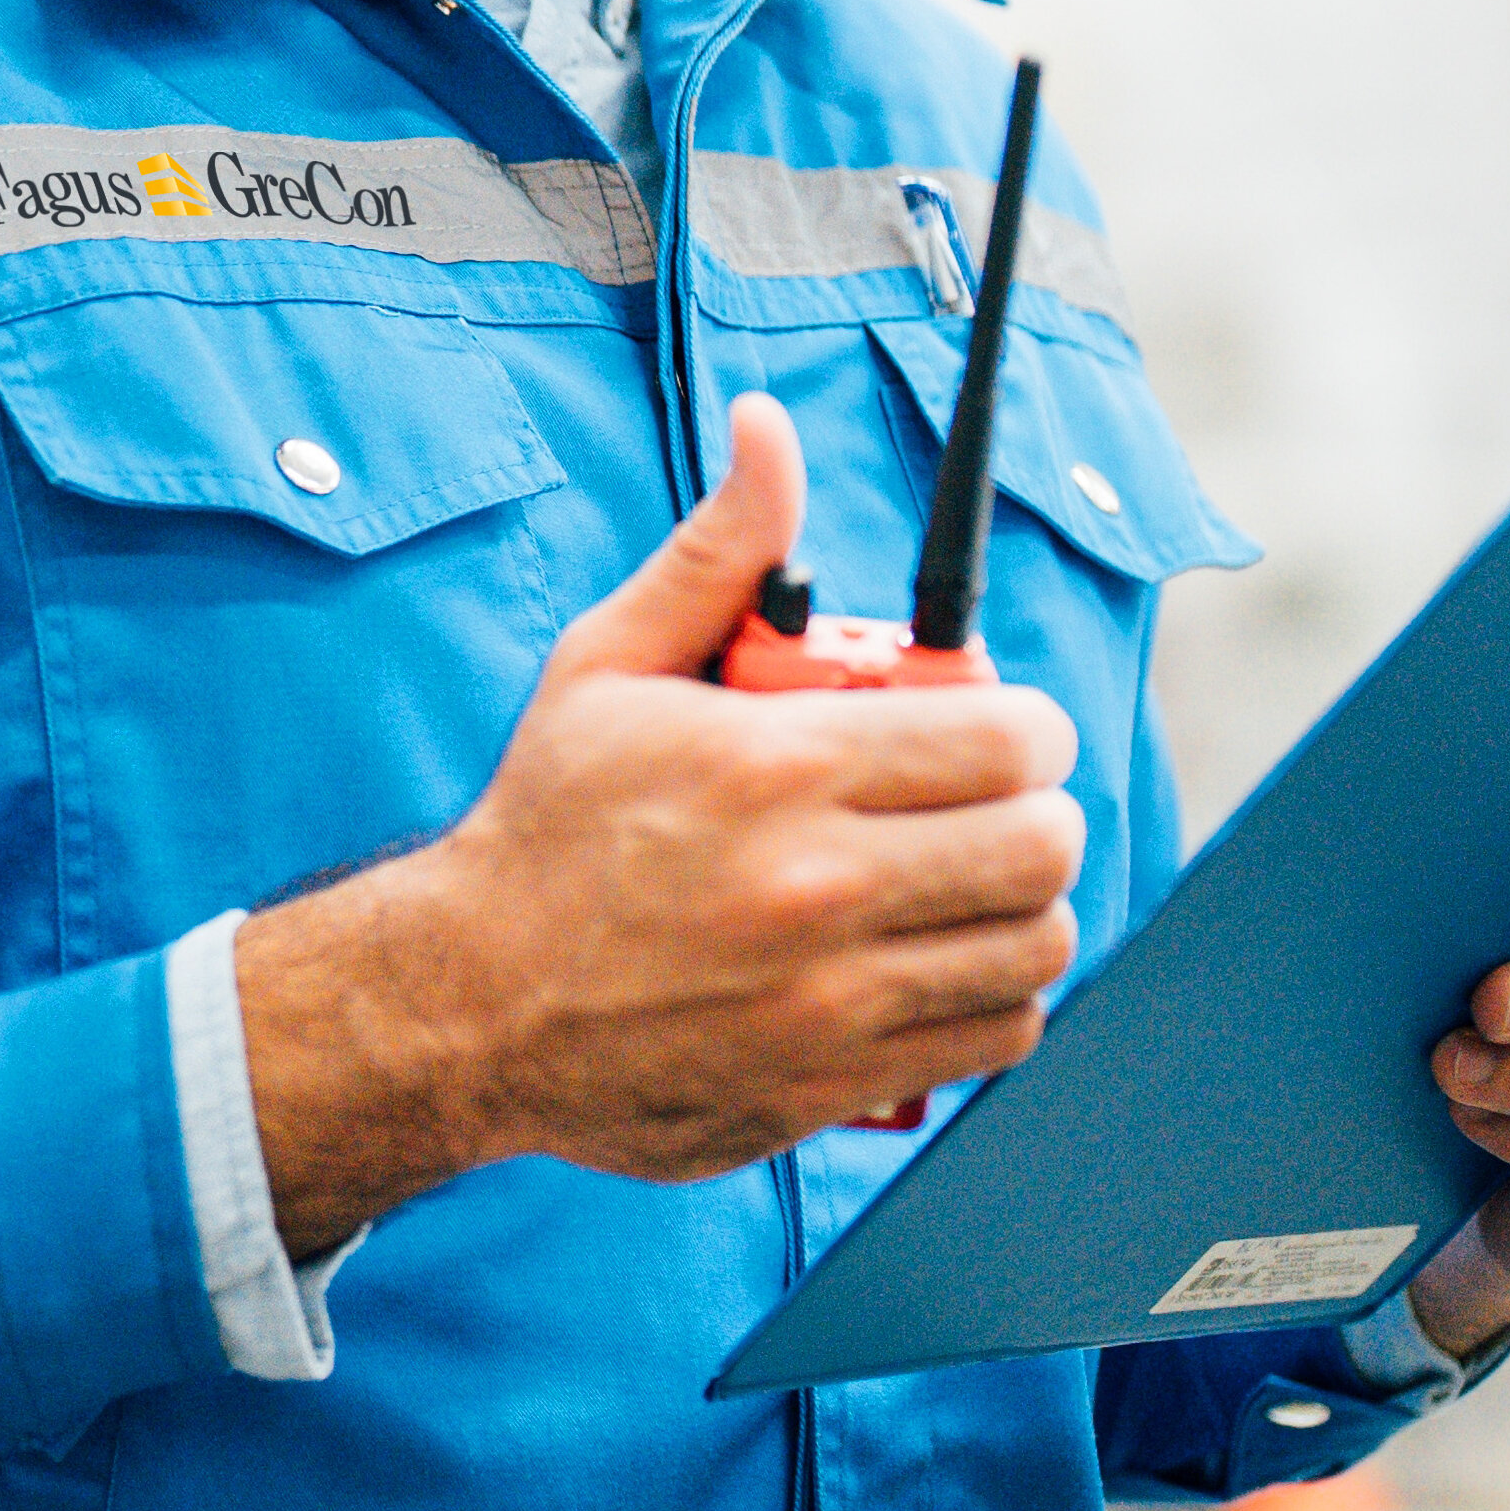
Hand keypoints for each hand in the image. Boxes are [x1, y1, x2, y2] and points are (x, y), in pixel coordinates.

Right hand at [242, 395, 1090, 1250]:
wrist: (466, 1001)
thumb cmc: (546, 821)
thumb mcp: (608, 664)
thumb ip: (719, 551)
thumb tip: (771, 427)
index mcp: (773, 768)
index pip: (1005, 739)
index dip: (1028, 725)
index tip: (999, 729)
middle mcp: (815, 886)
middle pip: (1043, 844)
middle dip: (1035, 809)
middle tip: (988, 803)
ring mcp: (829, 998)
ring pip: (1036, 944)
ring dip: (1021, 903)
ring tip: (963, 881)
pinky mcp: (835, 1083)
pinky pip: (997, 1035)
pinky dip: (993, 995)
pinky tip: (936, 960)